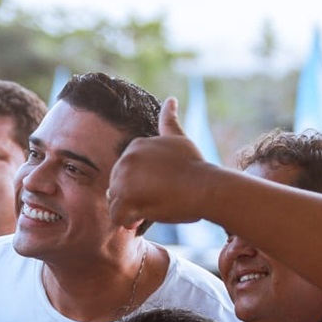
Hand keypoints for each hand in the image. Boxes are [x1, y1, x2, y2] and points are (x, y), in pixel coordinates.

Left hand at [108, 97, 213, 226]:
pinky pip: (116, 216)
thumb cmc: (196, 167)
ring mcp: (124, 178)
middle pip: (118, 186)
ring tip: (152, 207)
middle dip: (134, 196)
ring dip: (131, 209)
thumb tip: (170, 100)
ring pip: (115, 201)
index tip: (160, 186)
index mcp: (135, 145)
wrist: (206, 187)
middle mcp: (126, 159)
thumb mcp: (179, 139)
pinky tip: (143, 217)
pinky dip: (127, 221)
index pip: (126, 171)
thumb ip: (169, 121)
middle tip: (158, 199)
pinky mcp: (126, 199)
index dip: (140, 183)